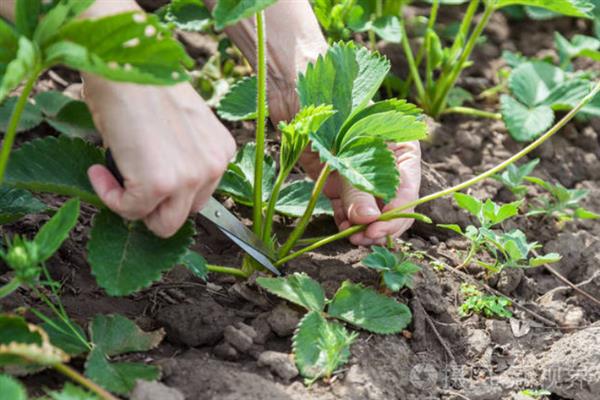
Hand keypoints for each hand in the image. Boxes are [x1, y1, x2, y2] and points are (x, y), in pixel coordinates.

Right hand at [83, 78, 235, 237]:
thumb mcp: (177, 124)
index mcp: (221, 150)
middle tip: (130, 181)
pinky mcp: (160, 184)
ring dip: (136, 206)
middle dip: (157, 204)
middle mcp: (214, 166)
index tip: (145, 178)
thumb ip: (180, 155)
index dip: (170, 192)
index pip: (200, 194)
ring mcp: (190, 177)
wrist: (125, 60)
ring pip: (164, 224)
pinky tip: (98, 171)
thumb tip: (158, 185)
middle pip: (186, 213)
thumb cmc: (144, 82)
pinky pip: (131, 211)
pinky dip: (109, 197)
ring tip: (114, 174)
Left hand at [270, 90, 421, 245]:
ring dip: (362, 226)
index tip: (378, 231)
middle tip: (364, 240)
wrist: (294, 82)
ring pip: (369, 209)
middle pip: (391, 204)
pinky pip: (347, 206)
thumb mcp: (346, 145)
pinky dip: (345, 219)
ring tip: (351, 237)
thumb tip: (368, 220)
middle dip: (380, 224)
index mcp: (400, 146)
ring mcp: (359, 171)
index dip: (396, 214)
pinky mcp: (337, 177)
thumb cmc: (329, 100)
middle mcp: (383, 162)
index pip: (407, 189)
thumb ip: (357, 183)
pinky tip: (341, 227)